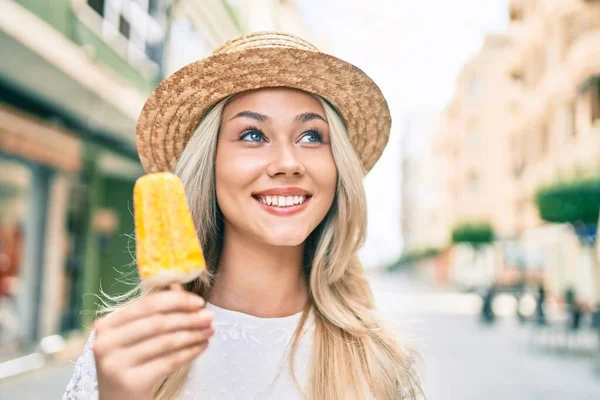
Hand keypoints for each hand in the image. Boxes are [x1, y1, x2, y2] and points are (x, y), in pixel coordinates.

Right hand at [93, 290, 213, 399]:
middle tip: (209, 317)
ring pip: (166, 342)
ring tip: (209, 331)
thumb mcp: (129, 338)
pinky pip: (170, 361)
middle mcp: (107, 343)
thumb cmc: (128, 364)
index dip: (176, 300)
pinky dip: (190, 352)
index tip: (198, 301)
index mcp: (106, 325)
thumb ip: (150, 317)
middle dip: (189, 318)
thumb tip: (190, 301)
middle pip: (158, 322)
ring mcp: (117, 364)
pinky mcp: (132, 382)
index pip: (147, 304)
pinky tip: (201, 347)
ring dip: (193, 334)